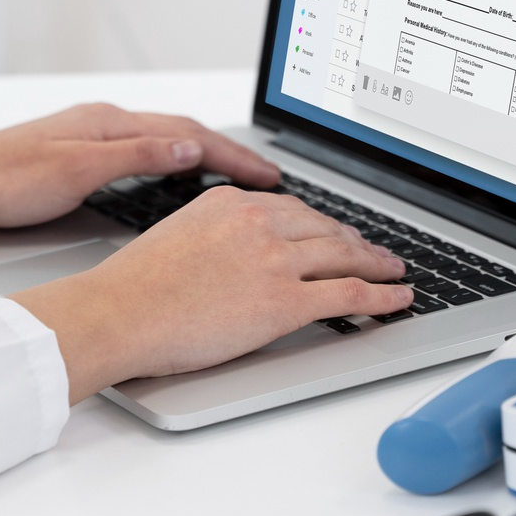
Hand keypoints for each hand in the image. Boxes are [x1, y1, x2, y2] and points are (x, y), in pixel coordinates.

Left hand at [0, 103, 279, 233]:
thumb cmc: (1, 181)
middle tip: (266, 178)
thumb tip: (190, 145)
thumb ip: (137, 156)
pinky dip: (173, 162)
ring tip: (235, 179)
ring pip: (163, 140)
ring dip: (203, 155)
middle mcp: (102, 122)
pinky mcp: (76, 155)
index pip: (187, 132)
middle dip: (228, 152)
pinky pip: (142, 152)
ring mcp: (89, 136)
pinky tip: (176, 179)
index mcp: (108, 121)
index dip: (233, 155)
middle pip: (181, 130)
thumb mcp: (76, 172)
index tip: (268, 174)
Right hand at [10, 187, 410, 402]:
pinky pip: (349, 294)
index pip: (291, 208)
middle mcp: (259, 222)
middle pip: (324, 228)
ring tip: (395, 272)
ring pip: (345, 256)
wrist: (120, 312)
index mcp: (231, 203)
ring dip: (378, 265)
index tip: (333, 230)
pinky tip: (396, 298)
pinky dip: (381, 296)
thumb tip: (233, 256)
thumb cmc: (134, 287)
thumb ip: (214, 235)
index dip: (320, 224)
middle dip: (355, 240)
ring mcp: (276, 260)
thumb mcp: (177, 236)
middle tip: (373, 251)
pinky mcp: (287, 300)